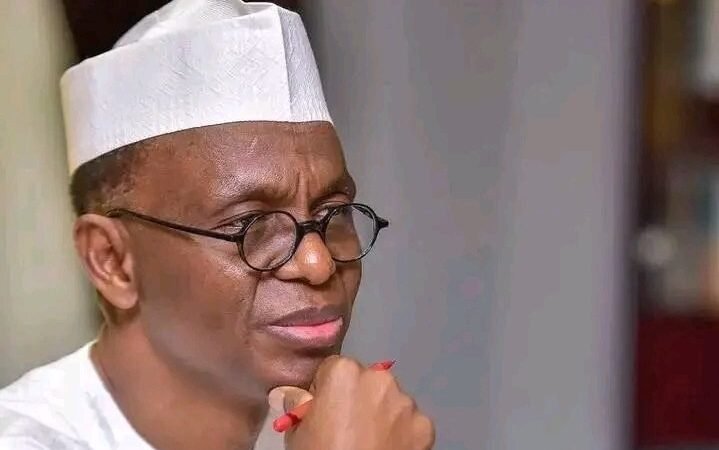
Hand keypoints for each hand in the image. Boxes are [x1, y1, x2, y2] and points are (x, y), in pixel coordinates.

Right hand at [268, 356, 434, 449]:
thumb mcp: (296, 433)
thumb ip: (298, 405)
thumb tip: (294, 394)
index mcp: (344, 373)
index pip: (333, 370)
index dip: (326, 392)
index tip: (324, 412)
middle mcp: (379, 378)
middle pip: (366, 382)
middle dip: (358, 400)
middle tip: (347, 430)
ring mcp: (407, 402)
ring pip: (391, 402)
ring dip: (382, 415)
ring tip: (369, 443)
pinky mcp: (425, 426)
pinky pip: (410, 424)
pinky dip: (402, 435)